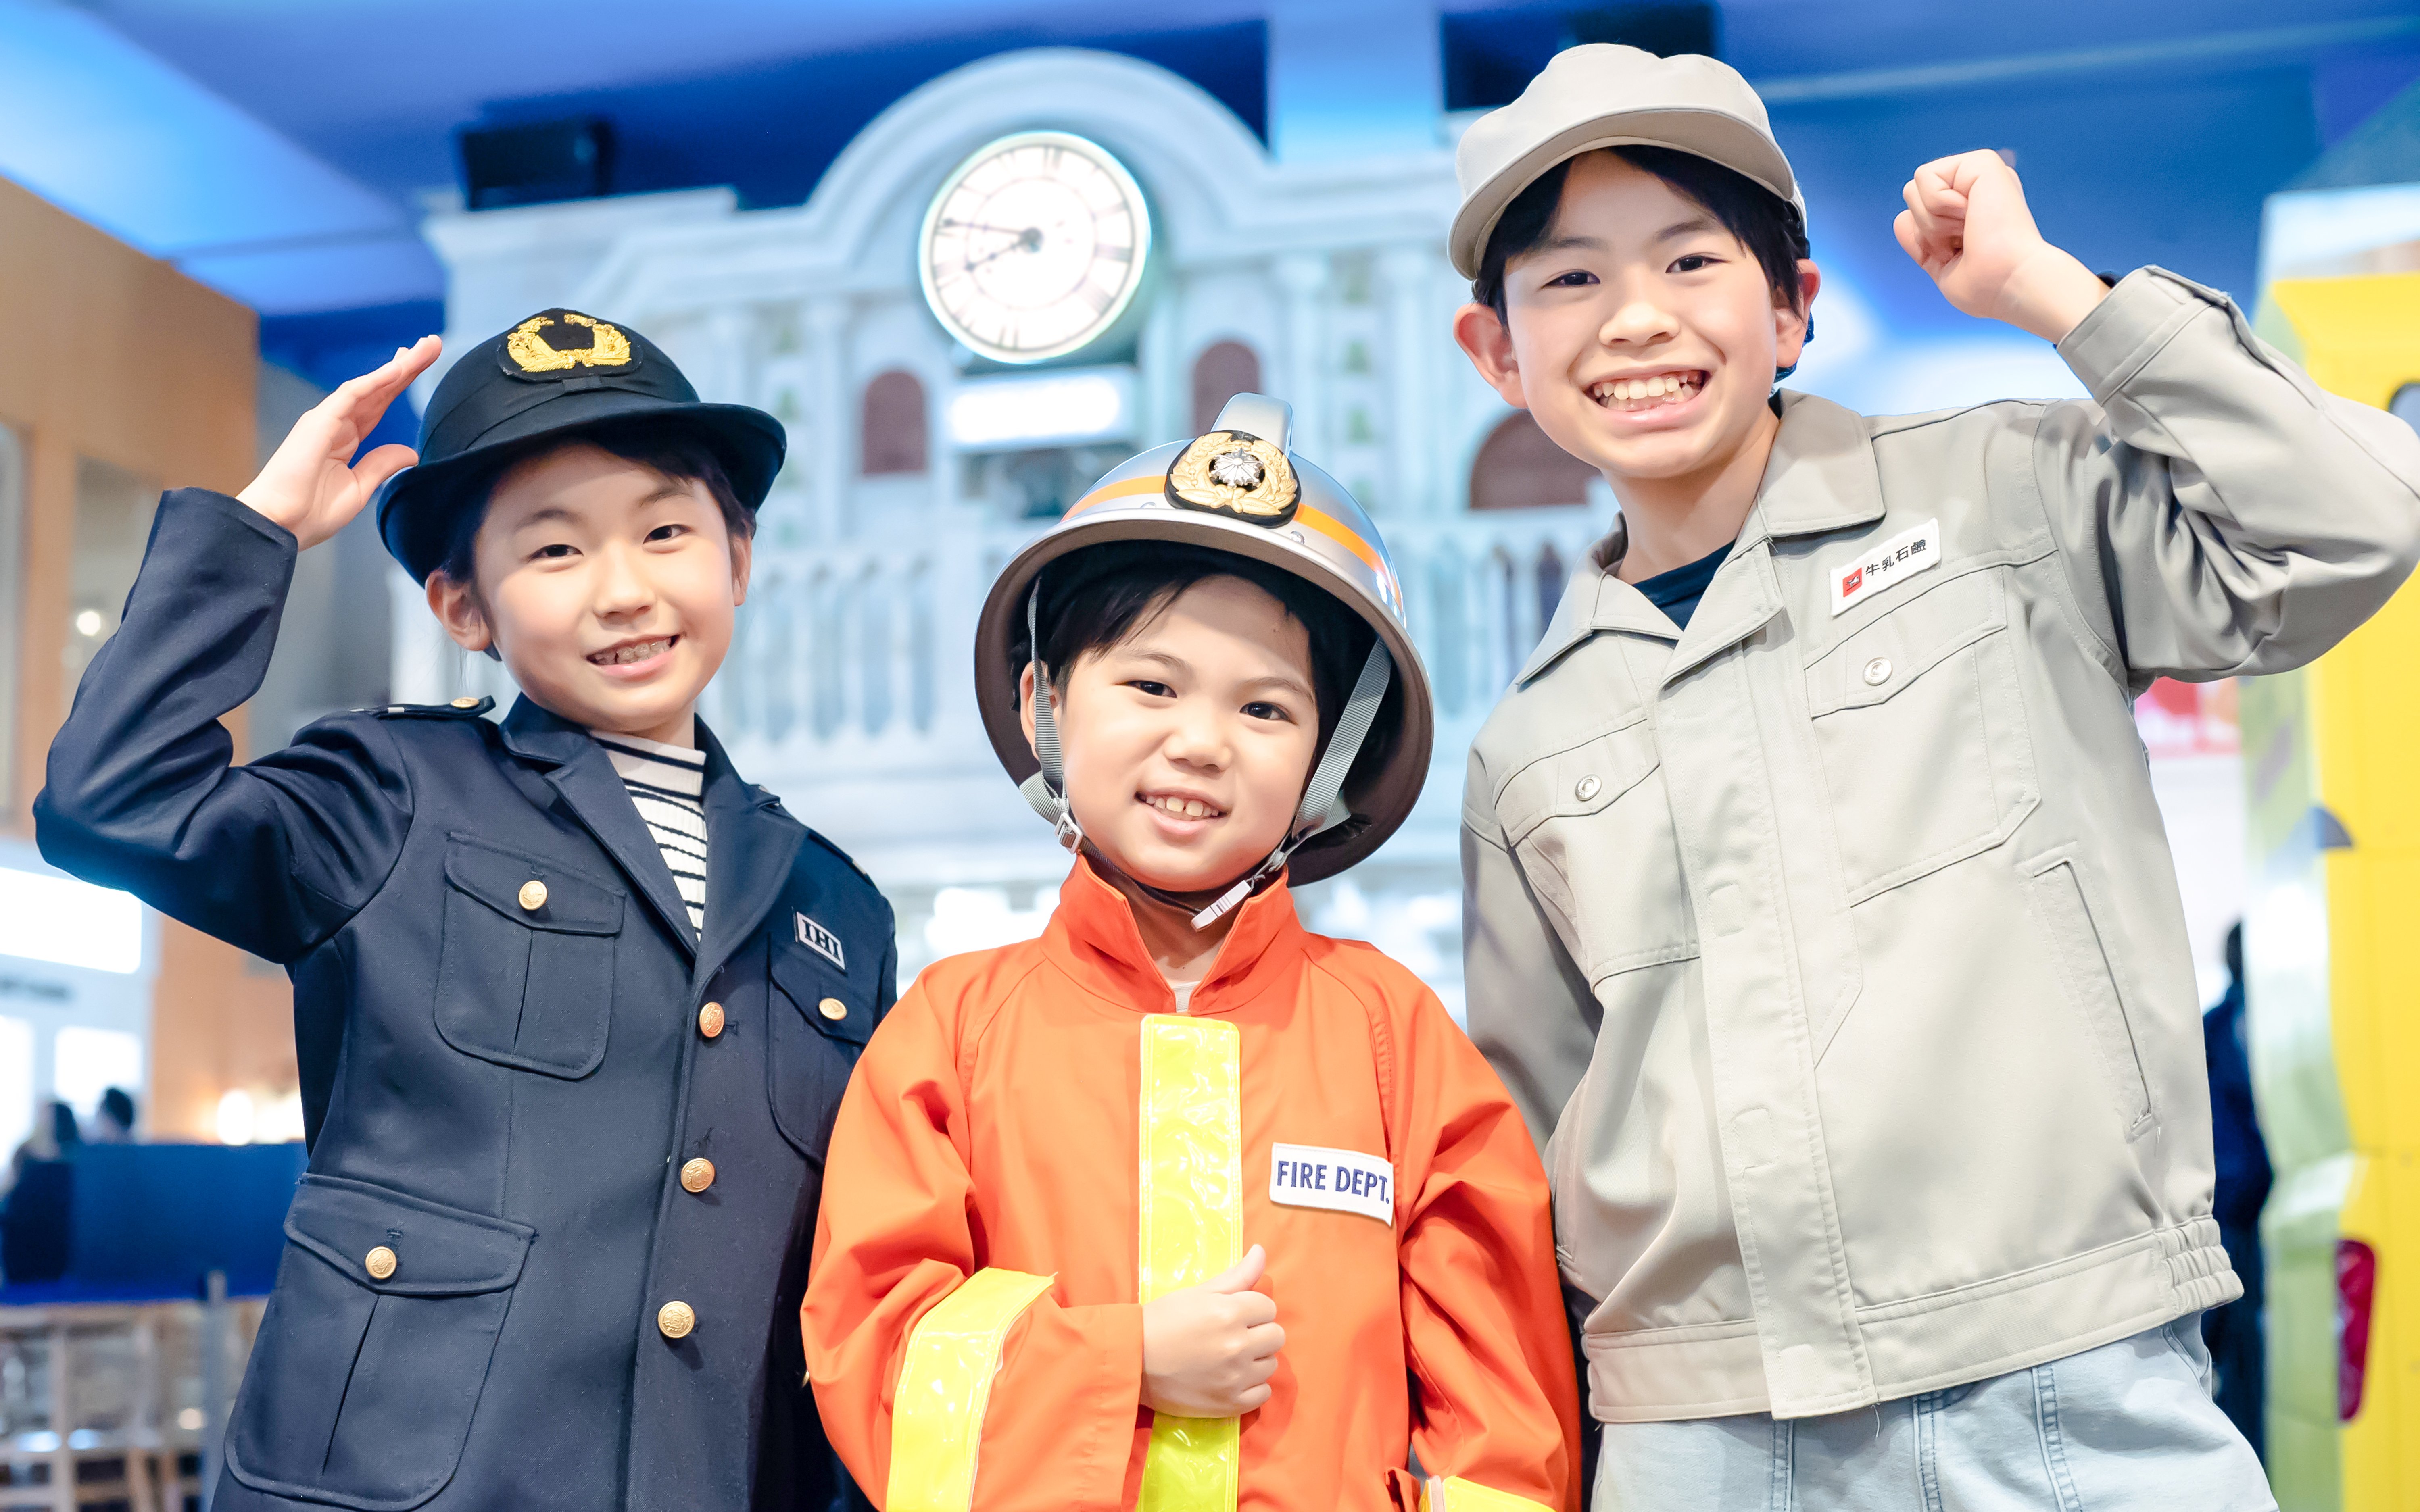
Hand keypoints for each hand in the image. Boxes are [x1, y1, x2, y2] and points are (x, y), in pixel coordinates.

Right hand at [238, 335, 441, 549]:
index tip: (419, 363)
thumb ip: (382, 464)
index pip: (379, 404)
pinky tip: (398, 369)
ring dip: (398, 365)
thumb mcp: (359, 487)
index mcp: (346, 439)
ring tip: (424, 347)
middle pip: (378, 388)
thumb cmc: (311, 512)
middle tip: (432, 343)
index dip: (399, 383)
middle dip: (405, 365)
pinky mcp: (318, 423)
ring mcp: (326, 420)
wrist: (281, 525)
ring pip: (369, 385)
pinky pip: (351, 395)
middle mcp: (336, 423)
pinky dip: (375, 380)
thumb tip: (411, 452)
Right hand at [1140, 1244, 1282, 1417]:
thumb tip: (1261, 1251)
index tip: (1234, 1314)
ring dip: (1256, 1359)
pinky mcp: (1230, 1403)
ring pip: (1271, 1364)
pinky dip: (1253, 1385)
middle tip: (1233, 1335)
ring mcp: (1235, 1377)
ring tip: (1230, 1357)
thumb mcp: (1199, 1292)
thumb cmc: (1164, 1320)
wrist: (1133, 1360)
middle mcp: (1237, 1345)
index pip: (1268, 1307)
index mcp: (1230, 1313)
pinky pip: (1264, 1392)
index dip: (1252, 1309)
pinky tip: (1232, 1378)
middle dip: (1258, 1332)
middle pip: (1275, 1336)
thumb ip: (1236, 1275)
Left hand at [1894, 150, 2106, 343]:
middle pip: (1911, 198)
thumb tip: (1901, 217)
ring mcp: (1980, 173)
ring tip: (1969, 230)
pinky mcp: (1982, 161)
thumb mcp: (1942, 267)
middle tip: (1964, 243)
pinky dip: (1938, 205)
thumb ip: (1921, 242)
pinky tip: (1971, 215)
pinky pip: (1925, 177)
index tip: (1958, 256)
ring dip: (1932, 222)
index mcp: (1971, 209)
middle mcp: (1977, 187)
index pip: (1917, 216)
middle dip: (1926, 230)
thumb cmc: (1987, 286)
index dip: (1925, 242)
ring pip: (1913, 188)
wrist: (2010, 283)